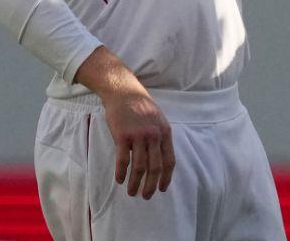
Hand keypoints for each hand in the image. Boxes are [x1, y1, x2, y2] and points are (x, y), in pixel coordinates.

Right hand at [73, 48, 174, 198]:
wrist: (124, 92)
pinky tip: (119, 179)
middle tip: (146, 196)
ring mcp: (138, 136)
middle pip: (155, 167)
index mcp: (165, 132)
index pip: (169, 160)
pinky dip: (121, 172)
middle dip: (151, 185)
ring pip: (139, 166)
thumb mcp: (158, 119)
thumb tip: (161, 158)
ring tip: (132, 192)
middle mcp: (154, 135)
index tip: (162, 189)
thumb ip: (160, 137)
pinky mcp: (122, 136)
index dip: (166, 177)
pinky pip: (123, 160)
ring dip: (136, 183)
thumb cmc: (141, 106)